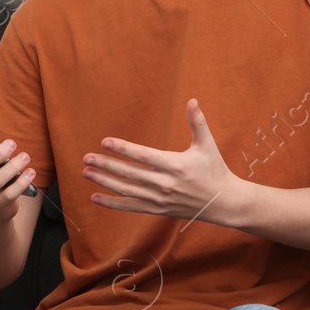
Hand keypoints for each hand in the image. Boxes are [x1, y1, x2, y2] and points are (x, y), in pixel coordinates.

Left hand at [83, 99, 238, 222]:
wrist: (222, 202)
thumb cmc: (215, 170)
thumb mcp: (207, 145)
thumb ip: (197, 122)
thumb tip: (192, 100)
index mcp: (175, 166)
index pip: (143, 156)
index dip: (123, 149)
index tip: (105, 142)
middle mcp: (164, 184)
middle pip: (129, 174)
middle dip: (106, 165)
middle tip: (86, 158)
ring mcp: (159, 199)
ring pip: (126, 191)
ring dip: (104, 182)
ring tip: (86, 172)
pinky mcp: (157, 209)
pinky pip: (131, 206)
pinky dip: (112, 203)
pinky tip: (95, 197)